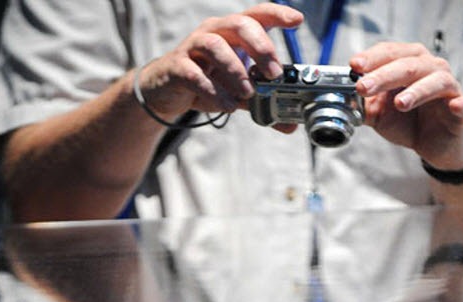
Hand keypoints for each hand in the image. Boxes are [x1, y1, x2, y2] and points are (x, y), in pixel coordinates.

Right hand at [136, 3, 302, 123]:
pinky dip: (213, 91)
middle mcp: (214, 32)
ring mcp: (193, 47)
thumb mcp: (238, 94)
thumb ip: (263, 105)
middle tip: (273, 73)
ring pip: (215, 46)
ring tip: (248, 93)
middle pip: (239, 25)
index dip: (277, 14)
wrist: (166, 93)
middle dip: (260, 47)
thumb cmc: (206, 84)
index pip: (257, 14)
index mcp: (232, 32)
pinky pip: (195, 75)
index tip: (296, 21)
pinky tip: (227, 106)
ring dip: (236, 70)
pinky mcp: (177, 67)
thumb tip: (291, 125)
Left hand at [350, 42, 462, 170]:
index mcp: (409, 64)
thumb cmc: (408, 122)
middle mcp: (430, 69)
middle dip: (384, 76)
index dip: (372, 58)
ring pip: (435, 80)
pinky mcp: (462, 108)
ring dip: (416, 91)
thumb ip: (363, 106)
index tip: (354, 66)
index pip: (390, 53)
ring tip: (399, 103)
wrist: (435, 145)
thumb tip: (341, 100)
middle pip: (408, 65)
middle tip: (363, 87)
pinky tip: (454, 105)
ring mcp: (448, 87)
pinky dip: (460, 103)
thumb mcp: (380, 115)